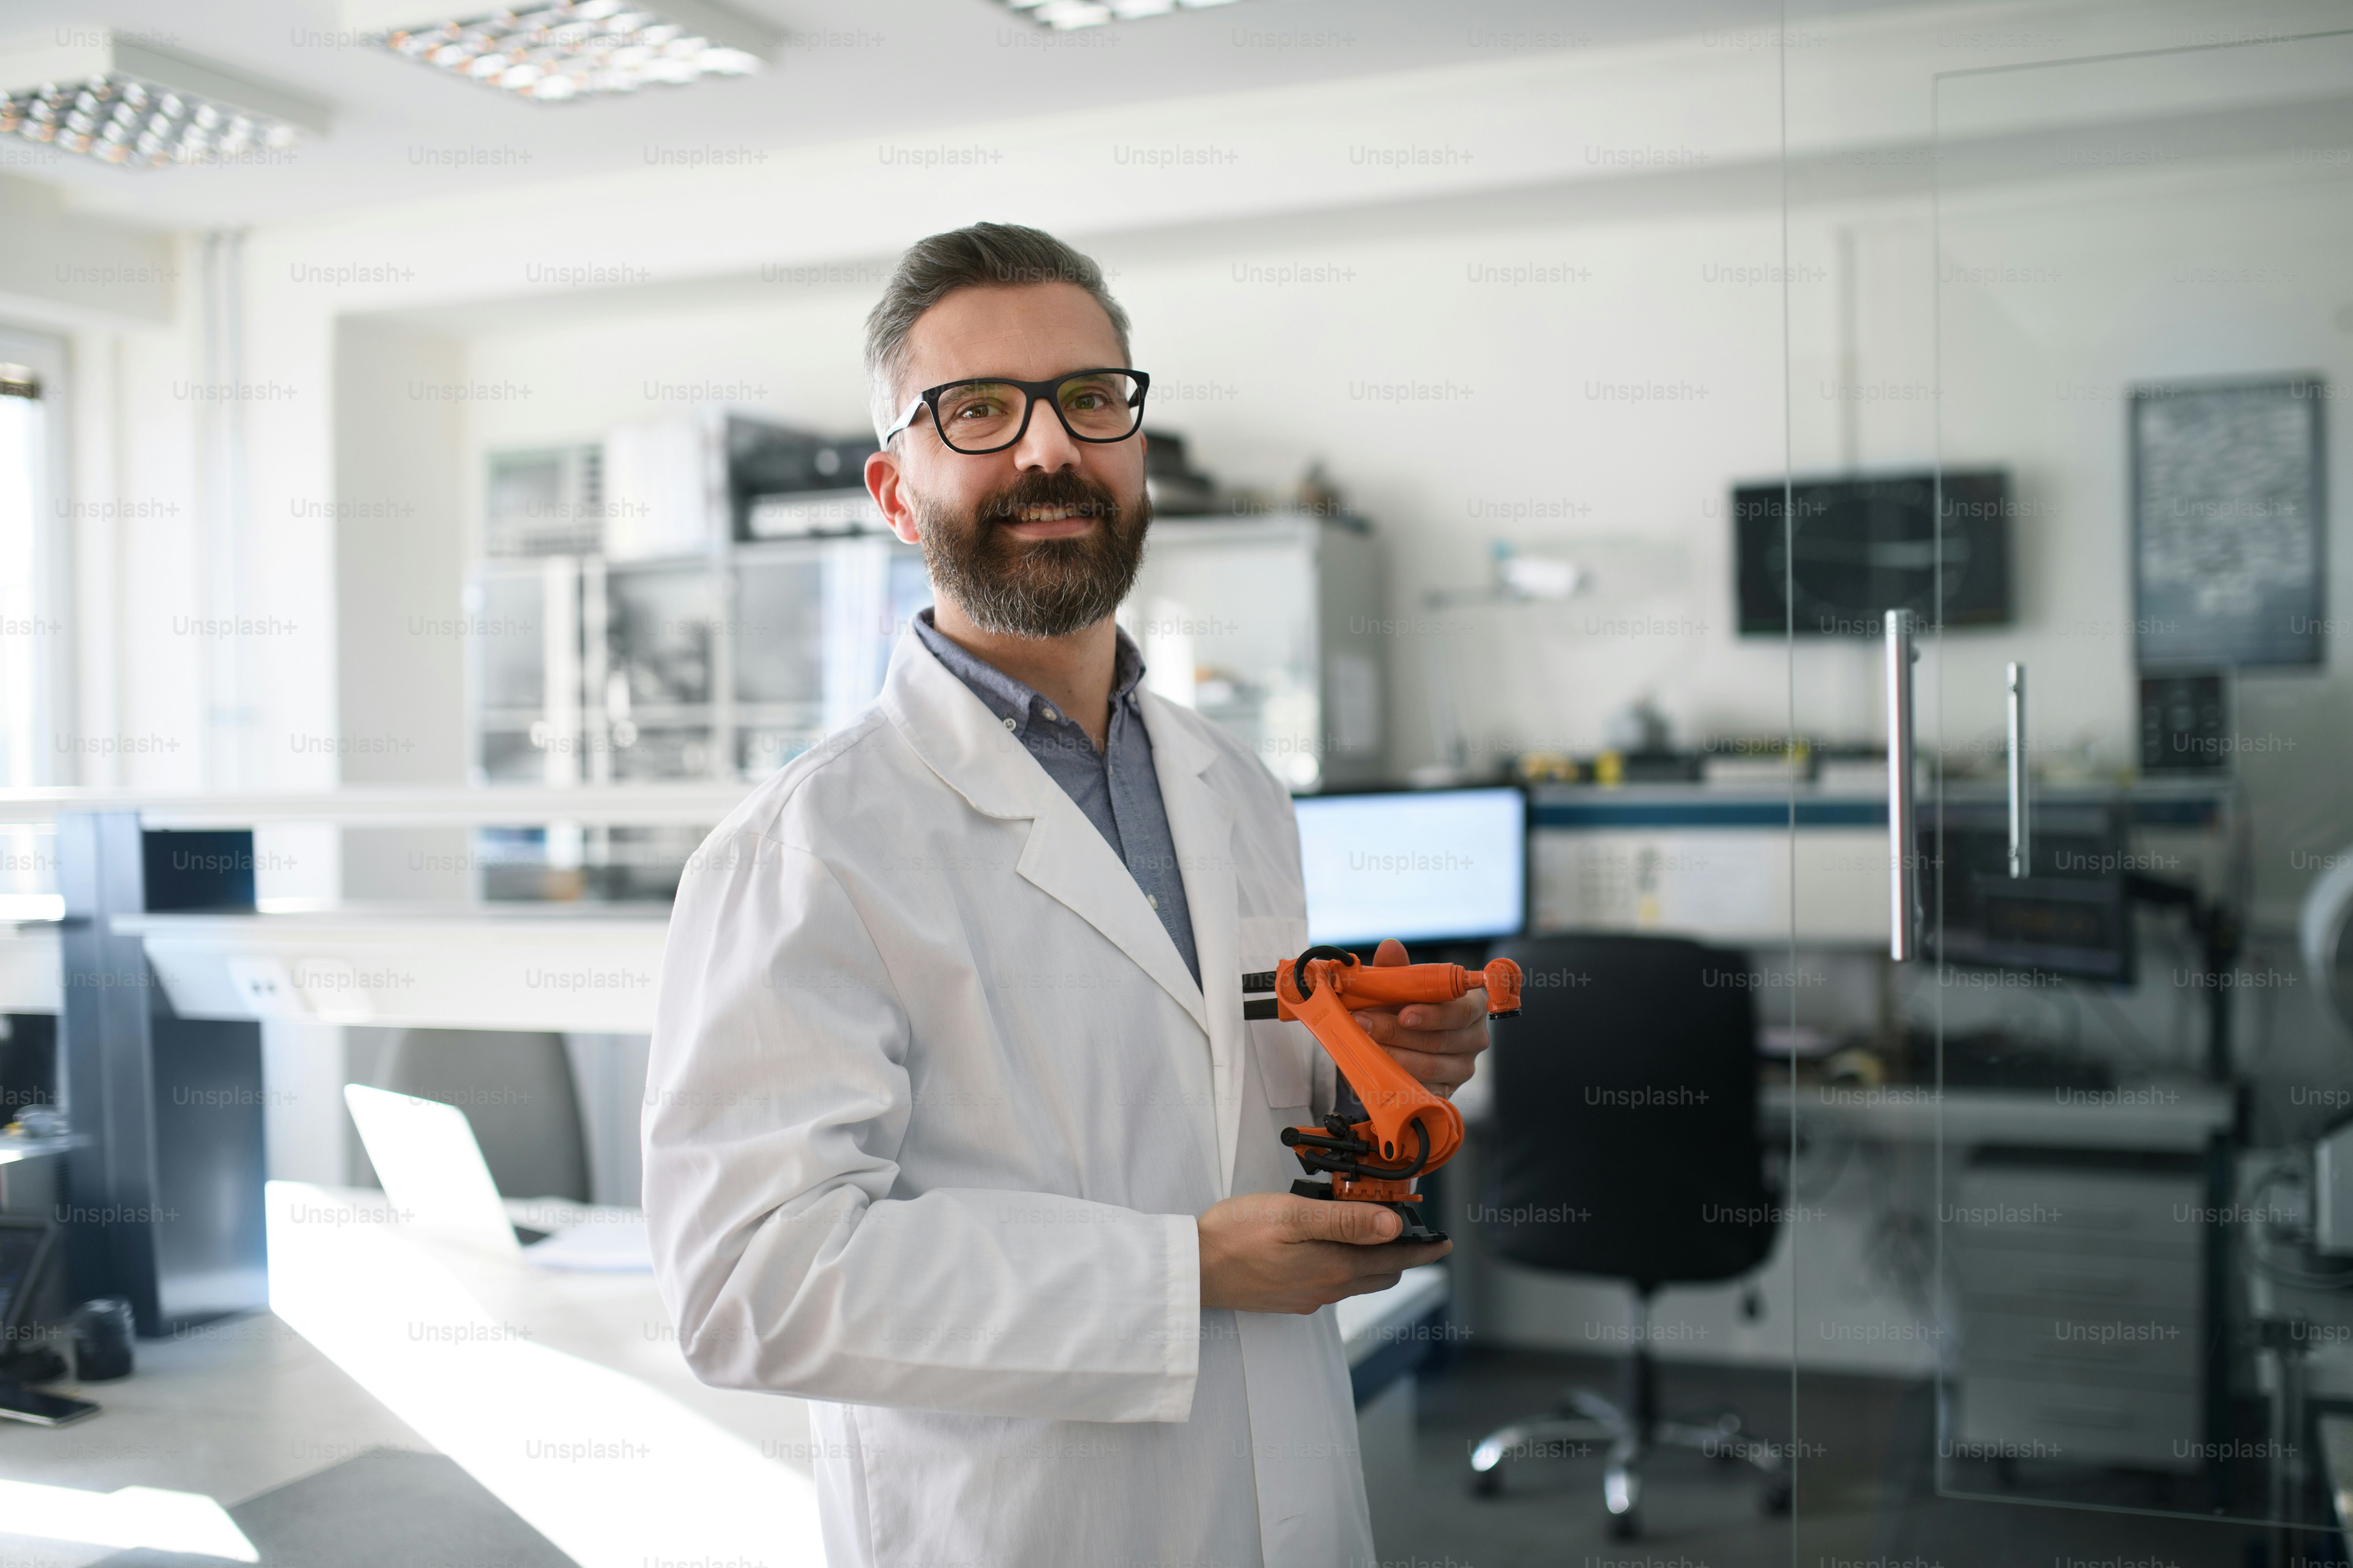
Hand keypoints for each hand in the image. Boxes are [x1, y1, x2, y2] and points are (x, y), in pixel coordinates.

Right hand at [1197, 1191, 1450, 1314]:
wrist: (1193, 1270)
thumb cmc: (1237, 1235)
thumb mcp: (1294, 1216)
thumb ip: (1345, 1220)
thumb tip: (1394, 1225)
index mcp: (1335, 1267)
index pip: (1396, 1259)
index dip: (1424, 1248)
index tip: (1444, 1241)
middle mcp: (1328, 1288)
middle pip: (1382, 1273)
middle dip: (1401, 1252)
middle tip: (1408, 1226)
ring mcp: (1309, 1297)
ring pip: (1358, 1279)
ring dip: (1373, 1258)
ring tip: (1371, 1229)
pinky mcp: (1290, 1298)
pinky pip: (1332, 1284)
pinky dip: (1345, 1265)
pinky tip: (1329, 1245)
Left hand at [1351, 938, 1490, 1097]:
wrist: (1398, 1042)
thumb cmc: (1405, 1007)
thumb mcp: (1401, 988)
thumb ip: (1398, 970)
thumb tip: (1390, 947)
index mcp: (1472, 1006)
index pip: (1460, 1011)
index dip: (1432, 1014)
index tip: (1403, 1014)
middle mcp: (1475, 1038)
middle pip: (1440, 1040)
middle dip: (1397, 1033)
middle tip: (1363, 1024)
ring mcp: (1463, 1068)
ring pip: (1429, 1067)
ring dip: (1391, 1054)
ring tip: (1361, 1042)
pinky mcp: (1447, 1091)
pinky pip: (1423, 1089)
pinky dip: (1398, 1079)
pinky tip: (1376, 1070)